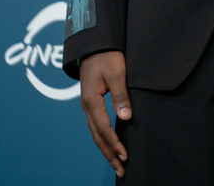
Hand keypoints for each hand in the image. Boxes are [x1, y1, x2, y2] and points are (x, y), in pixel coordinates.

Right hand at [80, 51, 131, 177]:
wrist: (94, 44)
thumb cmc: (107, 56)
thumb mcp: (117, 73)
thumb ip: (121, 95)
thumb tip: (126, 117)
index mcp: (91, 100)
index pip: (103, 128)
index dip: (114, 143)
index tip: (125, 155)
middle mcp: (86, 106)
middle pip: (97, 136)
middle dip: (109, 154)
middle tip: (121, 169)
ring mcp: (87, 105)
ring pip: (95, 133)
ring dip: (105, 148)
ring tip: (116, 163)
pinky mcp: (91, 102)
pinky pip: (95, 125)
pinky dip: (103, 138)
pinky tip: (110, 144)